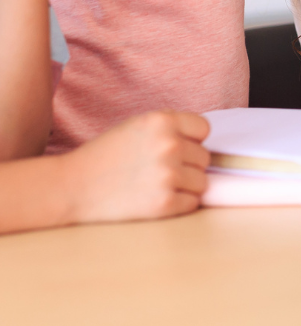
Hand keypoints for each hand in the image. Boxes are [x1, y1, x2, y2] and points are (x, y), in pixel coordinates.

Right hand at [59, 111, 210, 223]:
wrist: (70, 187)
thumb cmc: (105, 155)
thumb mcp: (138, 126)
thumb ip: (171, 127)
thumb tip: (204, 142)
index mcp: (163, 121)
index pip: (204, 129)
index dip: (192, 140)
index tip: (177, 149)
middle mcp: (169, 145)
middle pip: (204, 157)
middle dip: (187, 165)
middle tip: (160, 171)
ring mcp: (168, 175)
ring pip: (202, 181)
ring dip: (186, 186)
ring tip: (157, 185)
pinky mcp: (164, 203)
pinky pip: (192, 203)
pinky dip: (180, 204)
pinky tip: (157, 199)